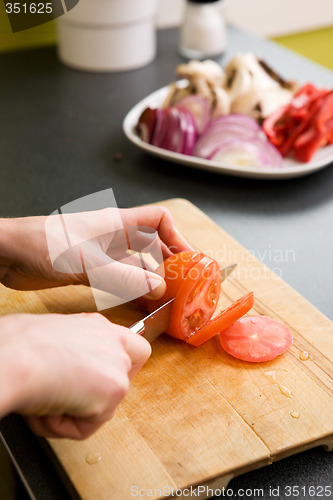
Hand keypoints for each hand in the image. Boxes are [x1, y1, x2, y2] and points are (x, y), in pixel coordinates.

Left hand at [0, 206, 191, 301]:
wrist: (8, 253)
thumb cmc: (42, 245)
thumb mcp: (86, 261)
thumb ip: (123, 276)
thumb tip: (158, 288)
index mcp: (117, 224)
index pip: (158, 220)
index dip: (176, 236)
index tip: (188, 259)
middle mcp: (114, 238)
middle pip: (152, 246)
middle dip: (168, 263)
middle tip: (183, 286)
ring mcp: (103, 255)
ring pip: (137, 266)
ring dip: (152, 281)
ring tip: (167, 300)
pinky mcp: (91, 271)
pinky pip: (121, 280)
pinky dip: (134, 290)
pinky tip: (141, 304)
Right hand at [0, 312, 150, 438]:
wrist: (13, 355)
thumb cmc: (20, 344)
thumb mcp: (55, 340)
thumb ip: (77, 352)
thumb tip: (68, 371)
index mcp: (99, 327)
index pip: (134, 348)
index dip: (122, 369)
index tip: (102, 382)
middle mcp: (114, 343)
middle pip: (119, 382)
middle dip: (90, 399)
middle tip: (60, 397)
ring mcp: (118, 367)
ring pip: (101, 408)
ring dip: (69, 413)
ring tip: (44, 399)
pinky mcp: (114, 391)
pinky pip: (87, 426)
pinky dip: (63, 427)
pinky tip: (47, 408)